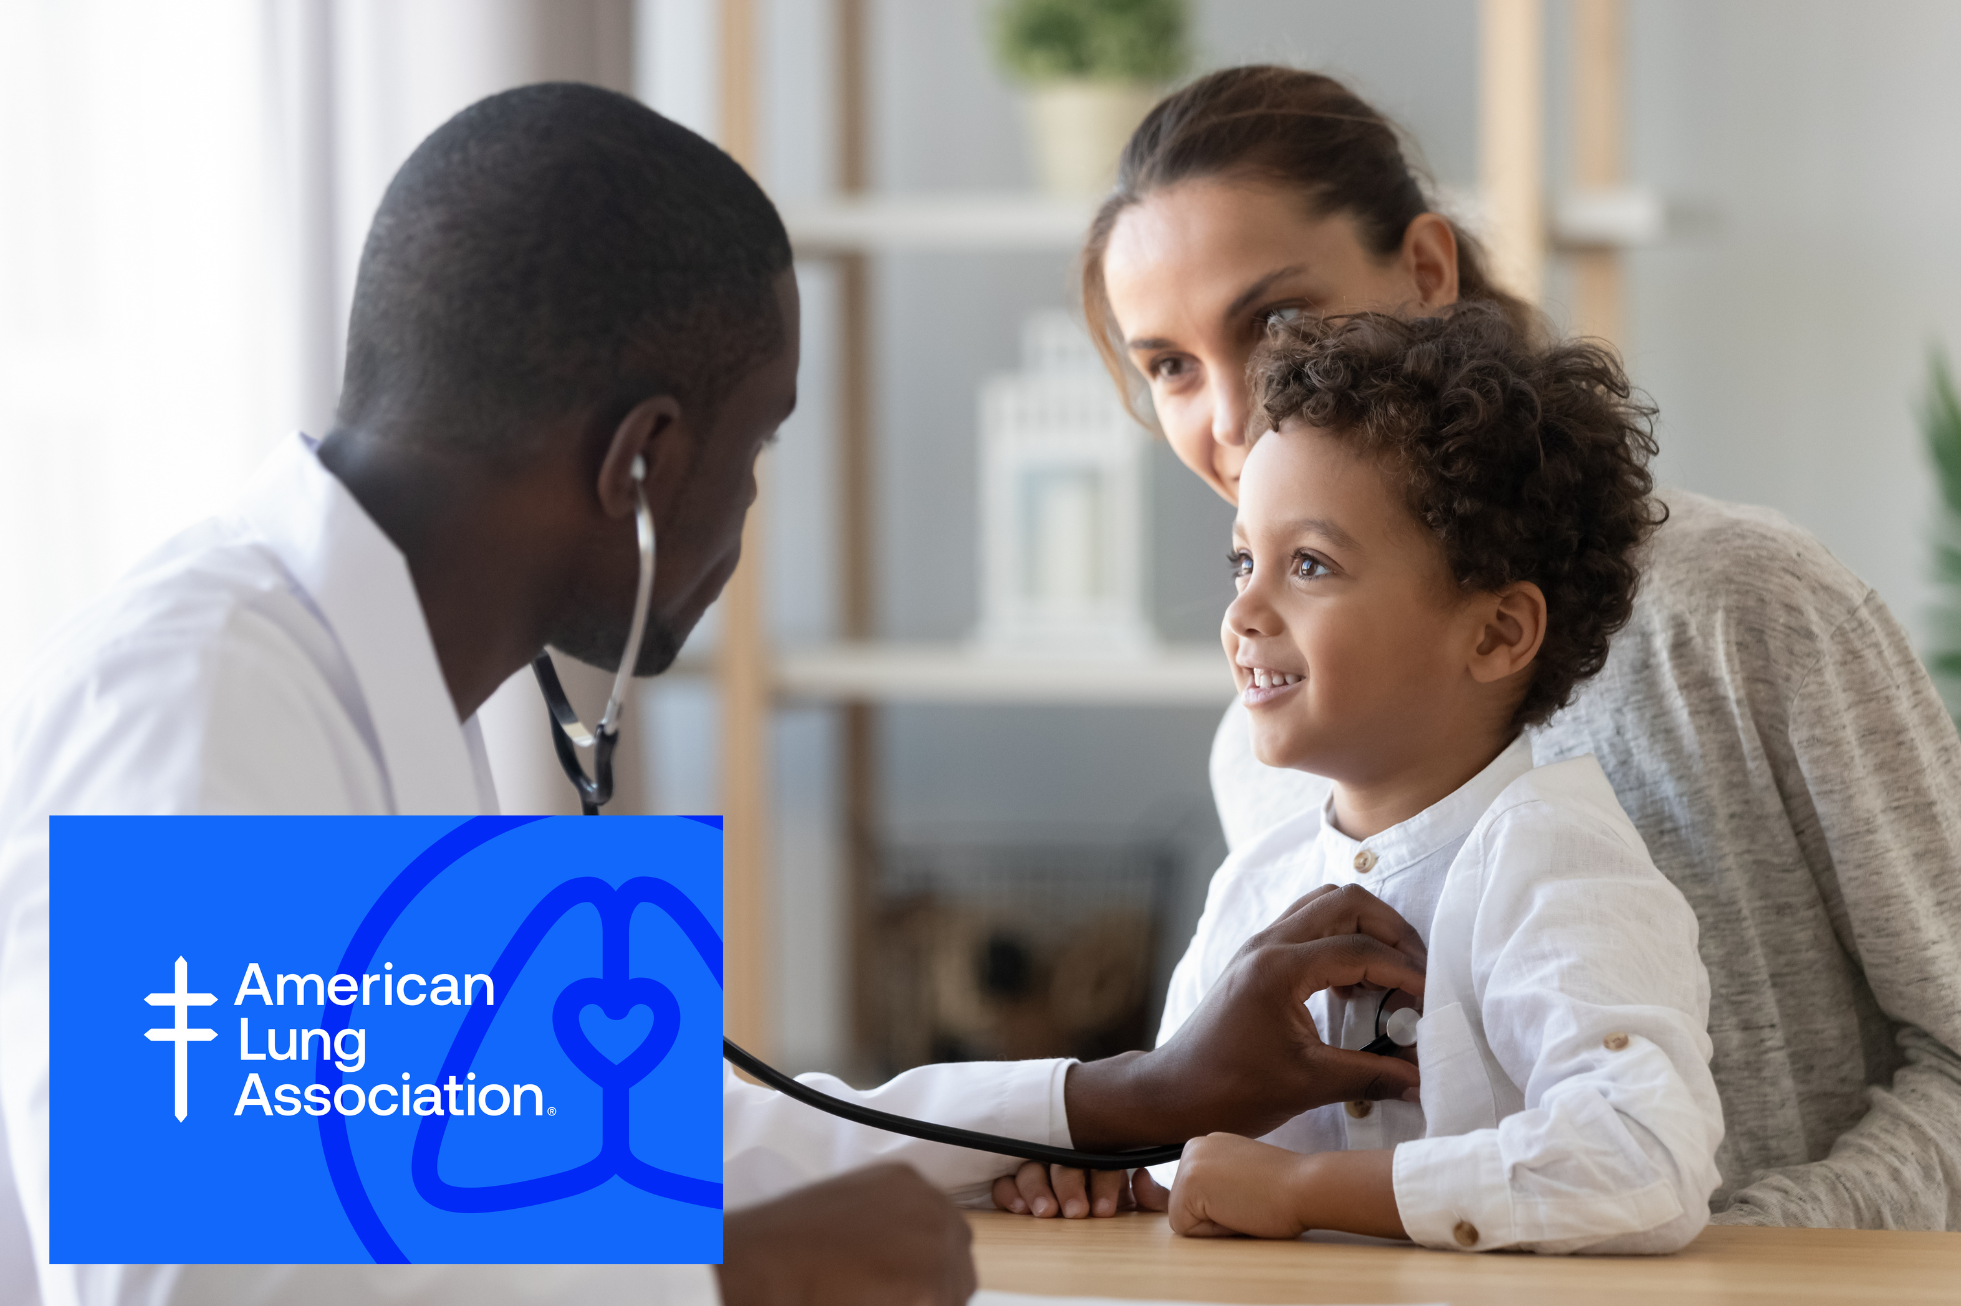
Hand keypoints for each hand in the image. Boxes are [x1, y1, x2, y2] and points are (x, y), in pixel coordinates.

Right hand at [719, 1163, 975, 1305]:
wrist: (762, 1261)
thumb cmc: (787, 1242)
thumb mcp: (848, 1212)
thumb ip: (887, 1229)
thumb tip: (899, 1260)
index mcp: (908, 1183)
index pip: (945, 1234)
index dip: (925, 1268)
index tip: (902, 1283)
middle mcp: (931, 1206)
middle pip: (958, 1266)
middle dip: (933, 1290)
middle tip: (888, 1297)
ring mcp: (934, 1245)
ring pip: (951, 1294)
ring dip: (923, 1301)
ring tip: (869, 1298)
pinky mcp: (928, 1287)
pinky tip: (867, 1302)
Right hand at [990, 1161, 1171, 1217]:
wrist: (1093, 1220)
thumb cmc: (1114, 1210)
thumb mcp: (1141, 1208)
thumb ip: (1152, 1197)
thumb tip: (1141, 1179)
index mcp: (1101, 1161)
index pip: (1101, 1162)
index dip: (1103, 1184)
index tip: (1104, 1211)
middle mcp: (1067, 1162)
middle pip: (1063, 1162)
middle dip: (1069, 1186)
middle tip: (1076, 1212)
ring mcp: (1038, 1172)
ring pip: (1031, 1168)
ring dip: (1037, 1188)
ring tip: (1047, 1212)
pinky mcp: (1013, 1187)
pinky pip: (1004, 1182)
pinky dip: (1009, 1192)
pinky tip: (1020, 1209)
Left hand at [1066, 885, 1426, 1149]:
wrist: (1173, 1092)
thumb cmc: (1230, 1089)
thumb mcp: (1308, 1085)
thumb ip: (1370, 1076)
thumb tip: (1421, 1080)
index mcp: (1278, 968)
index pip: (1359, 949)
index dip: (1404, 971)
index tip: (1431, 999)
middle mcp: (1268, 943)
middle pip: (1345, 902)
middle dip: (1390, 930)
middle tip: (1417, 970)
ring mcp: (1260, 946)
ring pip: (1325, 905)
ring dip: (1365, 928)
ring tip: (1391, 973)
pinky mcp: (1257, 958)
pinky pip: (1308, 924)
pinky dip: (1341, 939)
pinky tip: (1355, 983)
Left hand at [1169, 1135, 1402, 1240]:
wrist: (1307, 1186)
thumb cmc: (1283, 1189)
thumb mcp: (1237, 1180)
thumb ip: (1203, 1187)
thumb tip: (1146, 1191)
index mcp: (1204, 1145)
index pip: (1195, 1197)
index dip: (1222, 1209)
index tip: (1249, 1192)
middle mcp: (1192, 1146)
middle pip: (1186, 1208)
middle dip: (1214, 1216)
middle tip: (1249, 1197)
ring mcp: (1188, 1162)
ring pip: (1186, 1219)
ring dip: (1215, 1224)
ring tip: (1245, 1203)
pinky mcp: (1189, 1183)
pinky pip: (1187, 1229)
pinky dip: (1214, 1231)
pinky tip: (1238, 1210)